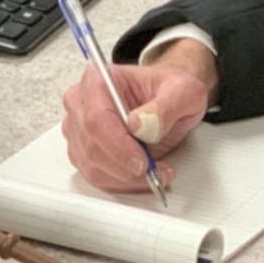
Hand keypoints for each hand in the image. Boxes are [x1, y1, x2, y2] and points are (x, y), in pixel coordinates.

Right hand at [60, 39, 215, 192]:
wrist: (169, 98)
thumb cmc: (171, 89)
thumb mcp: (184, 91)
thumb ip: (166, 106)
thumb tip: (140, 124)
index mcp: (98, 79)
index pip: (97, 118)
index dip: (118, 145)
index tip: (143, 161)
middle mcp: (82, 103)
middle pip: (92, 146)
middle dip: (125, 166)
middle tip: (156, 170)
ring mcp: (79, 129)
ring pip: (93, 166)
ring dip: (127, 178)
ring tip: (157, 172)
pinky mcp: (83, 152)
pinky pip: (97, 176)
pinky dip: (122, 183)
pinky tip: (143, 175)